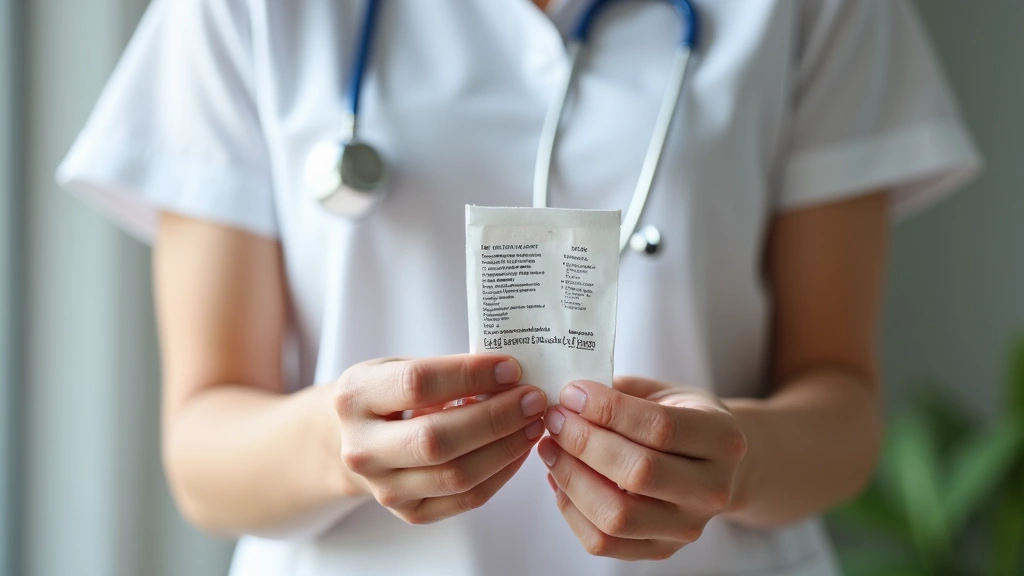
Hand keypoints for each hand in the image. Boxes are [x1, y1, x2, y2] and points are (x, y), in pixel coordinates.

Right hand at [334, 355, 546, 523]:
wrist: (356, 441)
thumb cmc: (388, 396)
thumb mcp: (400, 367)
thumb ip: (446, 371)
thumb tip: (509, 375)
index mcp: (355, 397)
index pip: (417, 384)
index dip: (470, 375)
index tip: (510, 368)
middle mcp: (362, 448)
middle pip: (436, 438)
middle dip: (495, 417)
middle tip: (532, 399)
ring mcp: (384, 487)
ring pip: (456, 475)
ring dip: (505, 447)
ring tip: (533, 423)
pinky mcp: (409, 513)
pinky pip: (466, 499)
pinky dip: (502, 473)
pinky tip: (518, 449)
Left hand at [538, 377, 746, 559]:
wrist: (713, 466)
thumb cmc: (681, 420)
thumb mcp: (666, 393)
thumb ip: (622, 392)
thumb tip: (568, 396)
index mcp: (722, 439)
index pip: (659, 427)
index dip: (607, 409)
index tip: (571, 394)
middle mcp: (713, 490)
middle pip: (639, 473)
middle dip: (584, 442)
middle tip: (555, 420)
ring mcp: (687, 527)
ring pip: (617, 516)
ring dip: (571, 478)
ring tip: (550, 448)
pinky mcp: (660, 551)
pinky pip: (603, 542)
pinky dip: (570, 509)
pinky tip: (558, 477)